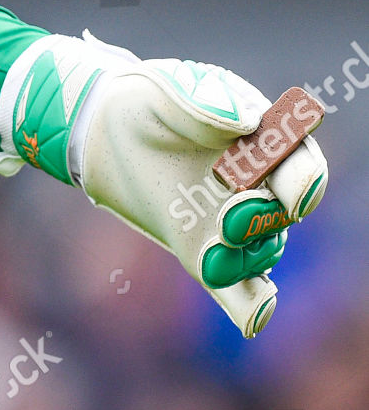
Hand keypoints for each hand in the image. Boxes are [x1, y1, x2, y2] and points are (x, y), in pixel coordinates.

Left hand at [0, 32, 327, 336]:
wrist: (104, 129)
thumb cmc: (149, 101)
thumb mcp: (171, 88)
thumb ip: (207, 100)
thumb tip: (247, 122)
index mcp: (268, 144)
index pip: (301, 169)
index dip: (304, 182)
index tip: (294, 192)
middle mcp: (260, 189)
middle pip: (277, 217)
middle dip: (259, 220)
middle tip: (230, 216)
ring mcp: (232, 224)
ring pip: (257, 254)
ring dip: (244, 259)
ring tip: (214, 252)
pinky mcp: (202, 251)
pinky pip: (238, 288)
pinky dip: (249, 306)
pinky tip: (253, 320)